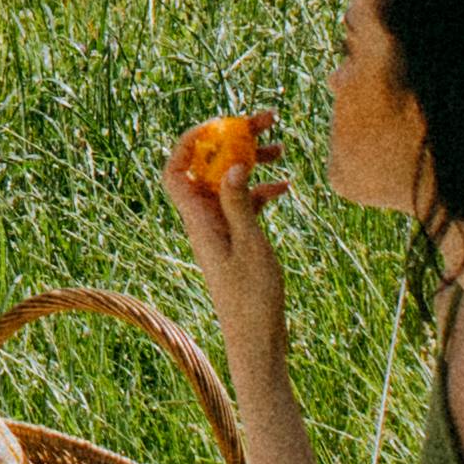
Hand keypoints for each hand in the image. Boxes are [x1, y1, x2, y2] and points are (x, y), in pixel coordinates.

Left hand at [164, 112, 290, 376]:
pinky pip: (244, 203)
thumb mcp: (250, 246)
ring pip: (229, 182)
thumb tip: (233, 163)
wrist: (257, 343)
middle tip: (265, 121)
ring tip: (281, 146)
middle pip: (208, 167)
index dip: (190, 141)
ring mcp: (220, 229)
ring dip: (251, 161)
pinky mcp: (236, 240)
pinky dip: (262, 190)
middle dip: (232, 140)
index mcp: (198, 219)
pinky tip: (287, 186)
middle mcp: (204, 220)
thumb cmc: (251, 301)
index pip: (176, 168)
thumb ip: (239, 203)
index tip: (222, 123)